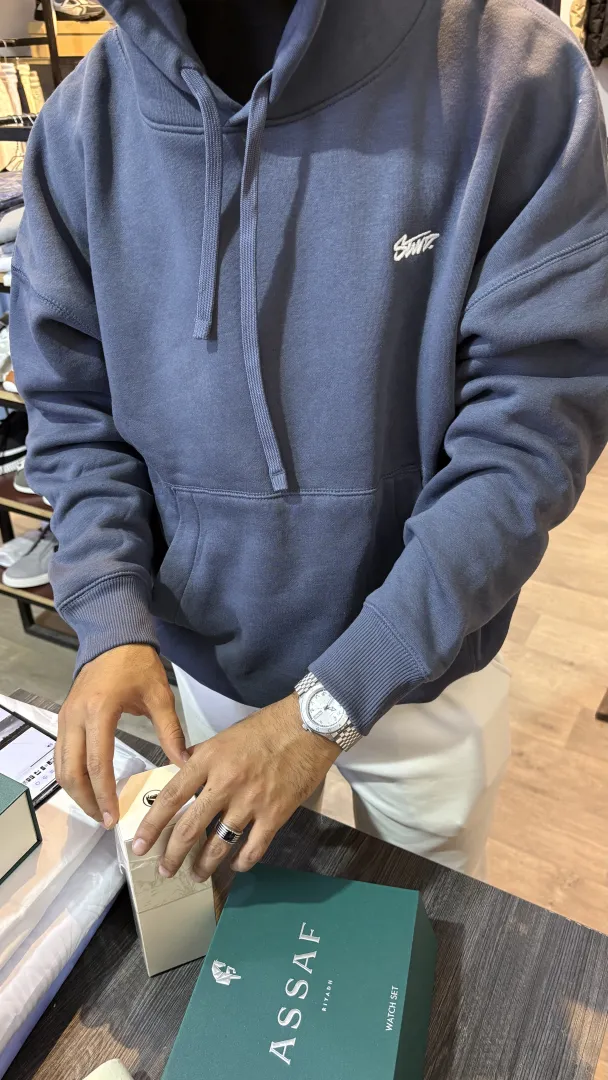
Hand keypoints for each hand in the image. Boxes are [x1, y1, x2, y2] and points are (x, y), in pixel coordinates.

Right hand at [55, 644, 187, 826]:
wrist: (113, 637)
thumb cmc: (138, 665)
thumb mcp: (160, 696)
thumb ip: (171, 732)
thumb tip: (183, 765)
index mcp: (100, 712)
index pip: (97, 764)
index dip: (104, 795)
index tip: (114, 817)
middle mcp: (75, 718)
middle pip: (72, 772)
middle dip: (87, 801)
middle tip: (106, 820)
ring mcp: (65, 718)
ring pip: (61, 767)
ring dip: (76, 791)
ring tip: (98, 808)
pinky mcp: (63, 718)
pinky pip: (61, 755)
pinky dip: (71, 775)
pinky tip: (88, 786)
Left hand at [131, 694, 340, 880]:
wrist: (307, 727)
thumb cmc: (265, 728)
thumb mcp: (224, 737)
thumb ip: (202, 757)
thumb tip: (182, 769)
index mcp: (208, 760)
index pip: (172, 797)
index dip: (152, 825)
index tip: (139, 845)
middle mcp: (225, 783)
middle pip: (191, 828)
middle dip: (173, 855)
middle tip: (164, 870)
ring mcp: (251, 802)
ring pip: (219, 844)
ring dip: (204, 865)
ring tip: (196, 875)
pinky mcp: (275, 814)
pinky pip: (253, 848)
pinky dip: (243, 862)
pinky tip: (236, 865)